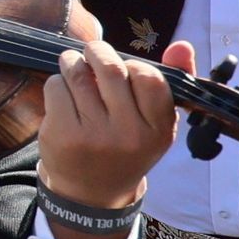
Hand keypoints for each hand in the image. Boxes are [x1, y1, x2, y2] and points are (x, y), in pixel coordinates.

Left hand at [35, 38, 188, 233]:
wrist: (92, 193)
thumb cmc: (127, 146)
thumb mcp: (156, 123)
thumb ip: (172, 82)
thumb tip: (182, 45)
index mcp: (157, 130)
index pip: (149, 77)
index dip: (134, 66)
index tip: (125, 70)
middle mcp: (128, 134)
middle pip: (111, 68)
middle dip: (98, 52)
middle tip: (93, 53)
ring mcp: (93, 135)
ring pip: (78, 73)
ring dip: (73, 62)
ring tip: (73, 65)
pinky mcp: (63, 134)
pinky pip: (56, 87)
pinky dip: (57, 82)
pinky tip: (63, 92)